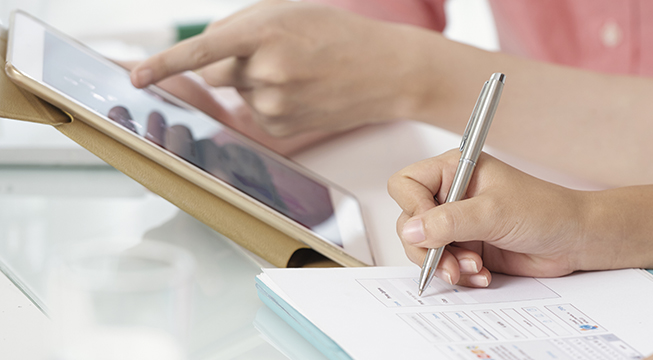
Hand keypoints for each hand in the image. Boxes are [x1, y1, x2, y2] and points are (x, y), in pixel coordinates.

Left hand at [130, 0, 426, 138]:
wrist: (387, 71)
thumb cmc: (338, 35)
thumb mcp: (288, 13)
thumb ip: (241, 28)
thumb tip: (205, 60)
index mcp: (267, 33)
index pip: (203, 50)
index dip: (165, 64)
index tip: (136, 76)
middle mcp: (267, 71)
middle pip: (217, 72)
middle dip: (234, 63)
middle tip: (278, 54)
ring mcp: (275, 104)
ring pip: (238, 92)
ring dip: (256, 82)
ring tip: (301, 73)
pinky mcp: (281, 128)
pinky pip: (255, 112)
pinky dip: (271, 102)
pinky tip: (304, 93)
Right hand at [388, 150, 630, 287]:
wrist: (574, 240)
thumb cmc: (545, 211)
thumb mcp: (494, 212)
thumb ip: (449, 221)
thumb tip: (411, 230)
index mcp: (455, 170)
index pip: (407, 185)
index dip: (413, 210)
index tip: (428, 231)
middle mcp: (452, 195)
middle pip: (410, 222)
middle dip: (429, 248)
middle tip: (451, 262)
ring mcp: (459, 223)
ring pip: (424, 248)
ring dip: (445, 264)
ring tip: (474, 268)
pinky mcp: (468, 247)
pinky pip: (445, 265)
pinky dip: (460, 274)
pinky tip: (483, 274)